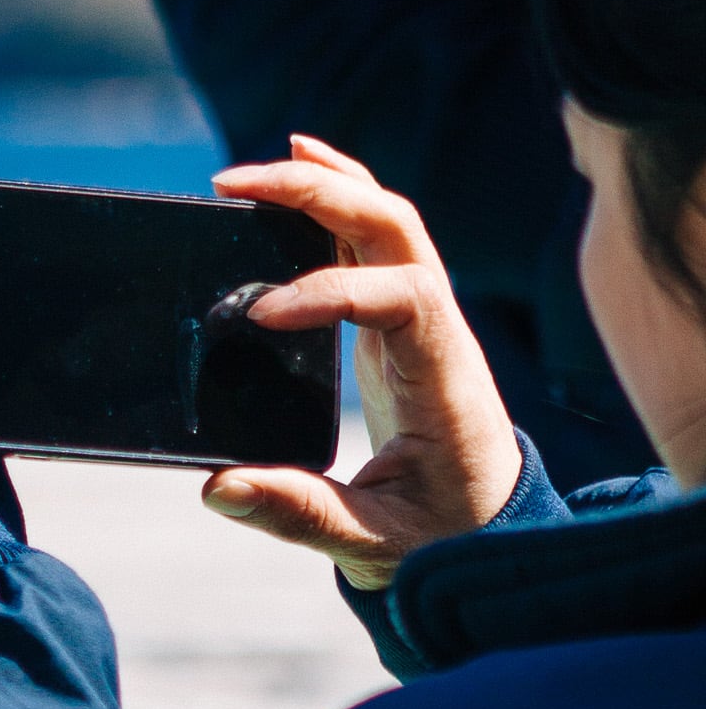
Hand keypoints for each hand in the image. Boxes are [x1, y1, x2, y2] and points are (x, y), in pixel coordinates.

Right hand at [200, 138, 521, 587]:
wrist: (491, 527)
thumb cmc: (442, 533)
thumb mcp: (376, 542)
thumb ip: (301, 514)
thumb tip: (218, 487)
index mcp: (443, 378)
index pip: (402, 297)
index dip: (330, 292)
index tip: (261, 316)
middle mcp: (439, 330)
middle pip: (394, 227)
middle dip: (317, 193)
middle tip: (233, 187)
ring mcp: (420, 316)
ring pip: (384, 219)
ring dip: (320, 184)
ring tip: (249, 172)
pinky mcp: (396, 317)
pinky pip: (370, 238)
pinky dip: (334, 195)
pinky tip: (293, 165)